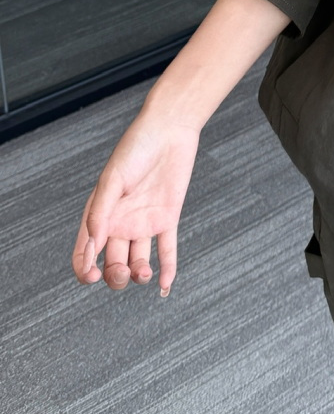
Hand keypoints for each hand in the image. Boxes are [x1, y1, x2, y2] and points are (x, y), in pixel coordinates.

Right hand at [71, 110, 200, 296]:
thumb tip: (91, 248)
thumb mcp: (113, 179)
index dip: (84, 269)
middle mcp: (120, 222)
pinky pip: (167, 249)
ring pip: (138, 261)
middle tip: (121, 273)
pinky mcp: (167, 218)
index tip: (91, 276)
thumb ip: (100, 213)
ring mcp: (144, 222)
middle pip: (112, 263)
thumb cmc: (136, 147)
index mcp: (100, 214)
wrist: (170, 129)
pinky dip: (168, 268)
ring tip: (144, 273)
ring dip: (139, 275)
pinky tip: (165, 284)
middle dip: (114, 276)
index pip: (85, 252)